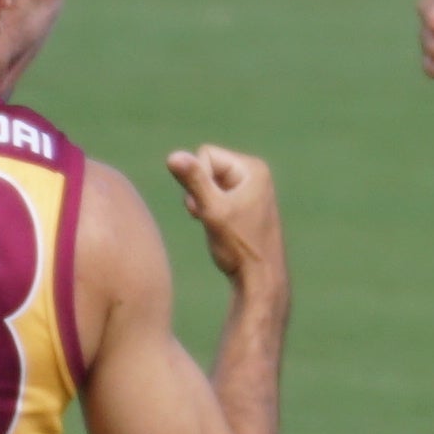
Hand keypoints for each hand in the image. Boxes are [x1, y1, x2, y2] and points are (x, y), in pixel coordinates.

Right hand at [164, 143, 282, 287]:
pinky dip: (209, 210)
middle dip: (199, 192)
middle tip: (210, 217)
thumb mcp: (212, 210)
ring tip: (216, 224)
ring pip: (207, 182)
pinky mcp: (245, 202)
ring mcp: (252, 188)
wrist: (260, 279)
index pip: (205, 154)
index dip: (197, 180)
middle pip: (206, 166)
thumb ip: (193, 181)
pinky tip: (221, 228)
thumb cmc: (239, 247)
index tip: (207, 207)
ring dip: (202, 203)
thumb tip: (173, 155)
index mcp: (253, 168)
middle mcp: (256, 173)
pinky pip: (214, 194)